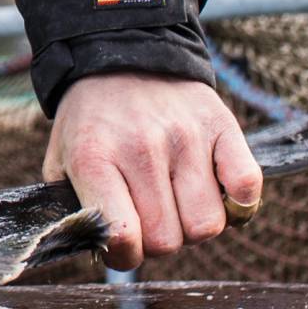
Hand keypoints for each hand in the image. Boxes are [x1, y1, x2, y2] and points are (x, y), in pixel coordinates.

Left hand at [42, 72, 262, 270]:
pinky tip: (215, 192)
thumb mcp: (61, 159)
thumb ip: (72, 208)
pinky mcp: (223, 125)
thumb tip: (96, 250)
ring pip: (208, 224)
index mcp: (96, 159)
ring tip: (178, 201)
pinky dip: (237, 204)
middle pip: (168, 240)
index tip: (123, 244)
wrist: (121, 53)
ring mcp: (186, 136)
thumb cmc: (91, 120)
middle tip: (149, 214)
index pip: (123, 236)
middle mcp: (142, 148)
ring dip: (194, 224)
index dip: (124, 255)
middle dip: (158, 239)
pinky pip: (246, 187)